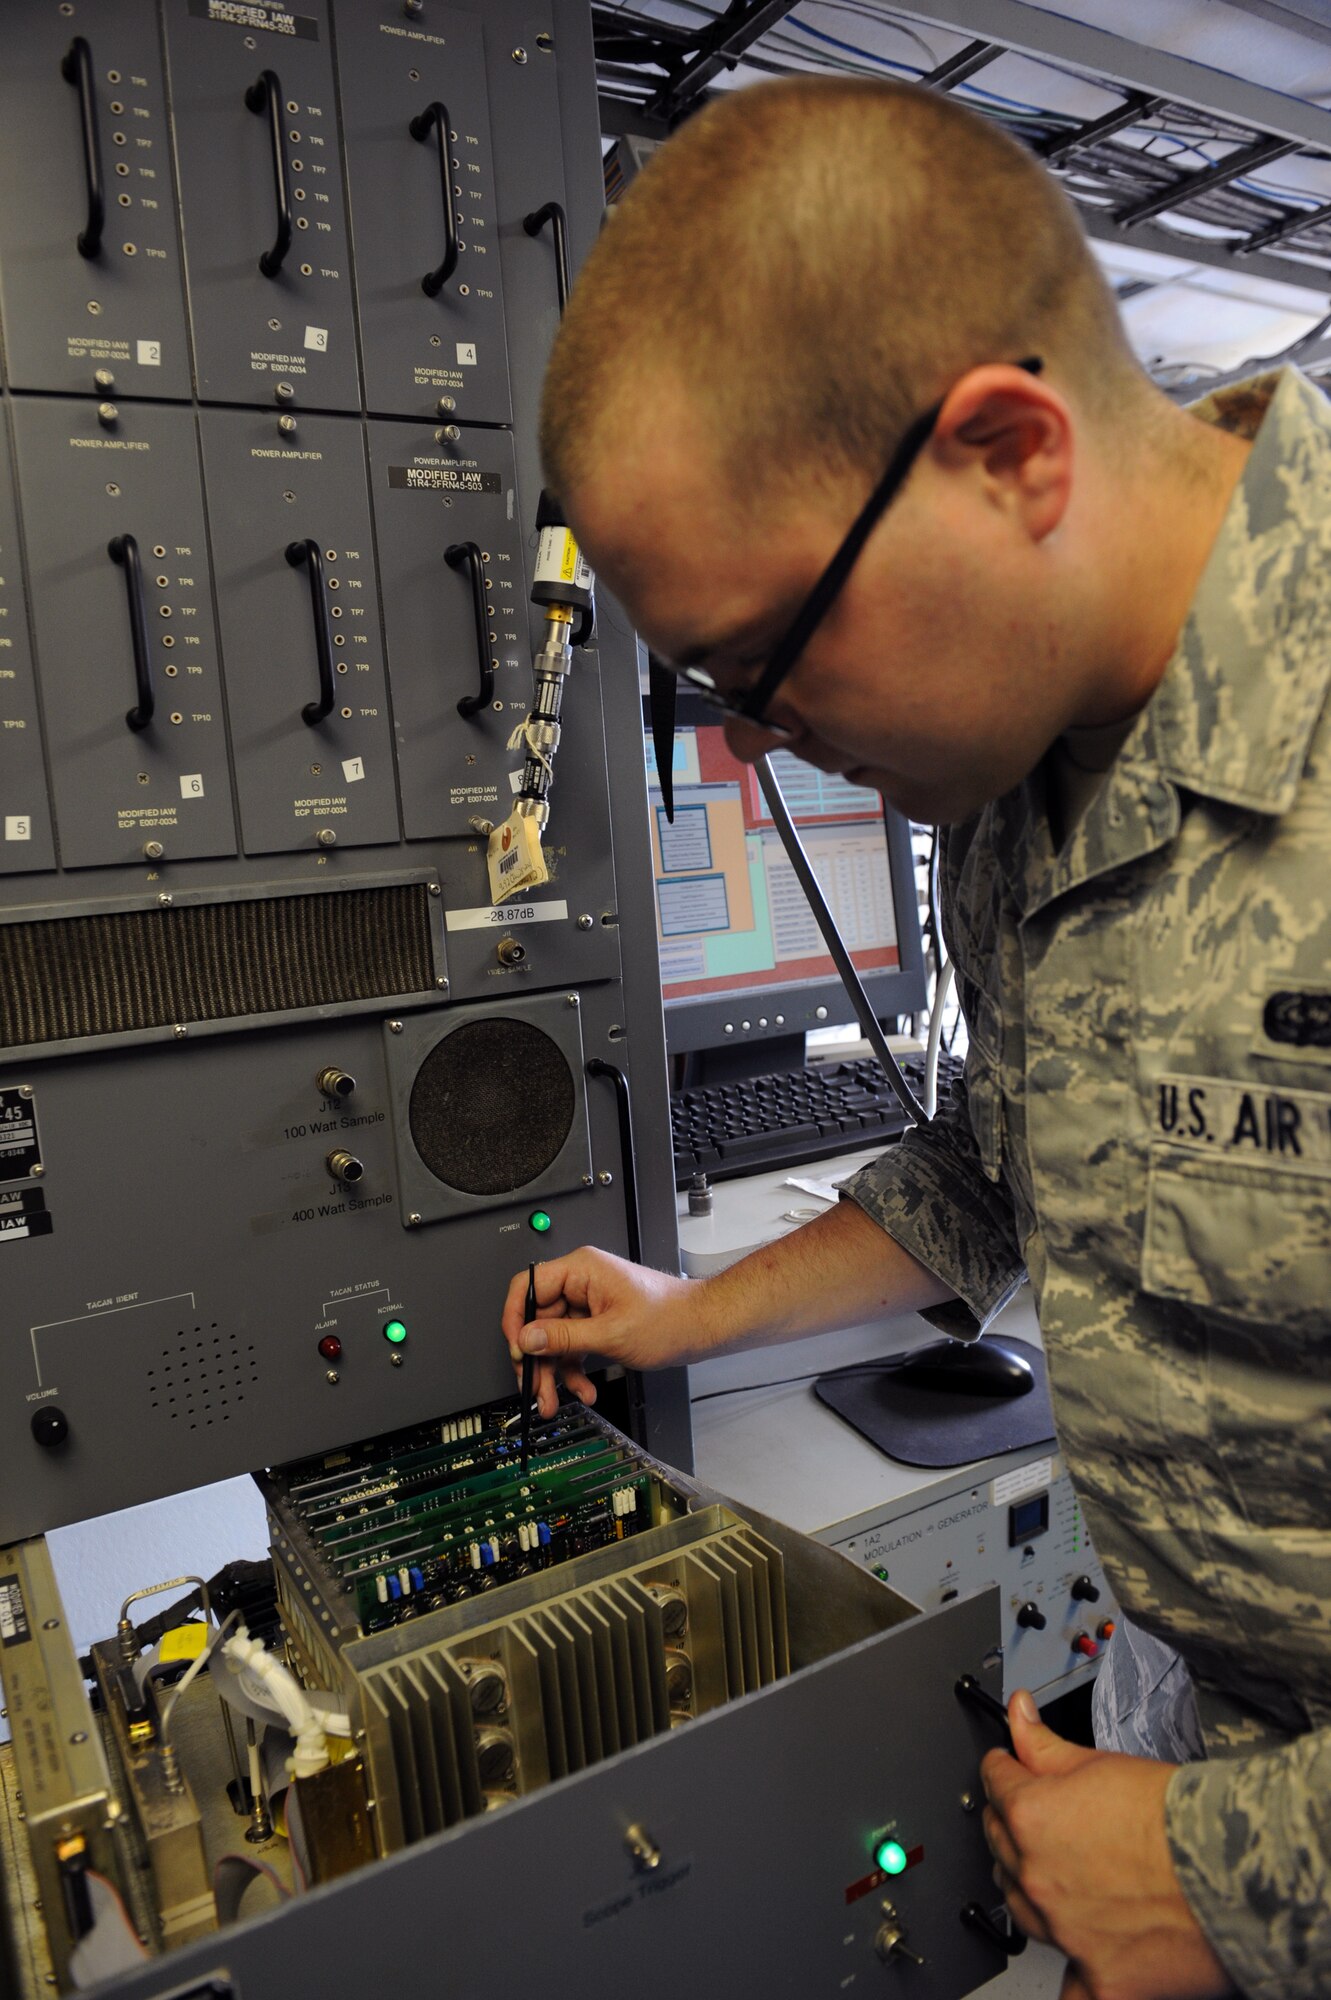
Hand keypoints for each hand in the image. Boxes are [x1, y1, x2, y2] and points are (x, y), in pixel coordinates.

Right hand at [501, 1247, 698, 1416]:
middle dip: (536, 1359)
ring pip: (553, 1339)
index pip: (528, 1286)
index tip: (517, 1351)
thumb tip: (526, 1339)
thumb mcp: (610, 1333)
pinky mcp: (595, 1322)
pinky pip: (571, 1346)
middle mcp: (580, 1283)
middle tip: (534, 1388)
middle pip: (538, 1320)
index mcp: (580, 1270)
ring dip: (553, 1372)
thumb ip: (563, 1337)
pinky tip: (582, 1389)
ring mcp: (587, 1303)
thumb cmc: (669, 1318)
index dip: (516, 1320)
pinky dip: (573, 1370)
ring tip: (554, 1400)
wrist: (700, 1328)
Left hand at [981, 1690, 1232, 1999]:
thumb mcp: (1102, 1764)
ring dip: (1028, 1885)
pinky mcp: (1099, 1978)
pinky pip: (1070, 1985)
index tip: (1008, 1767)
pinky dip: (1074, 1970)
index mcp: (1031, 1818)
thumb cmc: (1177, 1818)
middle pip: (999, 1844)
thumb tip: (1017, 1715)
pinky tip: (1079, 1956)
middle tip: (1035, 1814)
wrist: (1233, 1867)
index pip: (995, 1782)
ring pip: (1020, 1907)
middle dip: (1011, 1823)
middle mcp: (1038, 1878)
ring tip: (1056, 1871)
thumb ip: (1045, 1745)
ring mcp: (1064, 1932)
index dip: (1004, 1769)